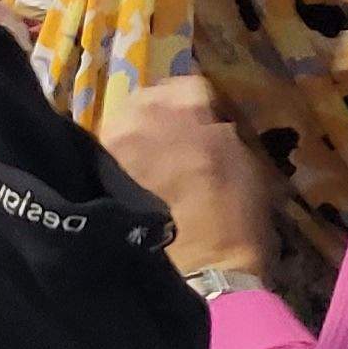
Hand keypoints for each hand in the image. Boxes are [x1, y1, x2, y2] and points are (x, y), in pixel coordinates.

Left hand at [100, 78, 277, 275]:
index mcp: (189, 109)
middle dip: (162, 111)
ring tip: (152, 154)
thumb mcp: (246, 161)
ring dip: (138, 131)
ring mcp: (118, 141)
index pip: (187, 84)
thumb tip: (204, 122)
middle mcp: (146, 116)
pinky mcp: (101, 169)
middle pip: (149, 97)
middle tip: (174, 134)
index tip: (202, 117)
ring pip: (124, 119)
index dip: (197, 101)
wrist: (203, 264)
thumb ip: (219, 131)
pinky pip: (109, 147)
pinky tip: (134, 173)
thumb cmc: (238, 216)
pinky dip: (122, 153)